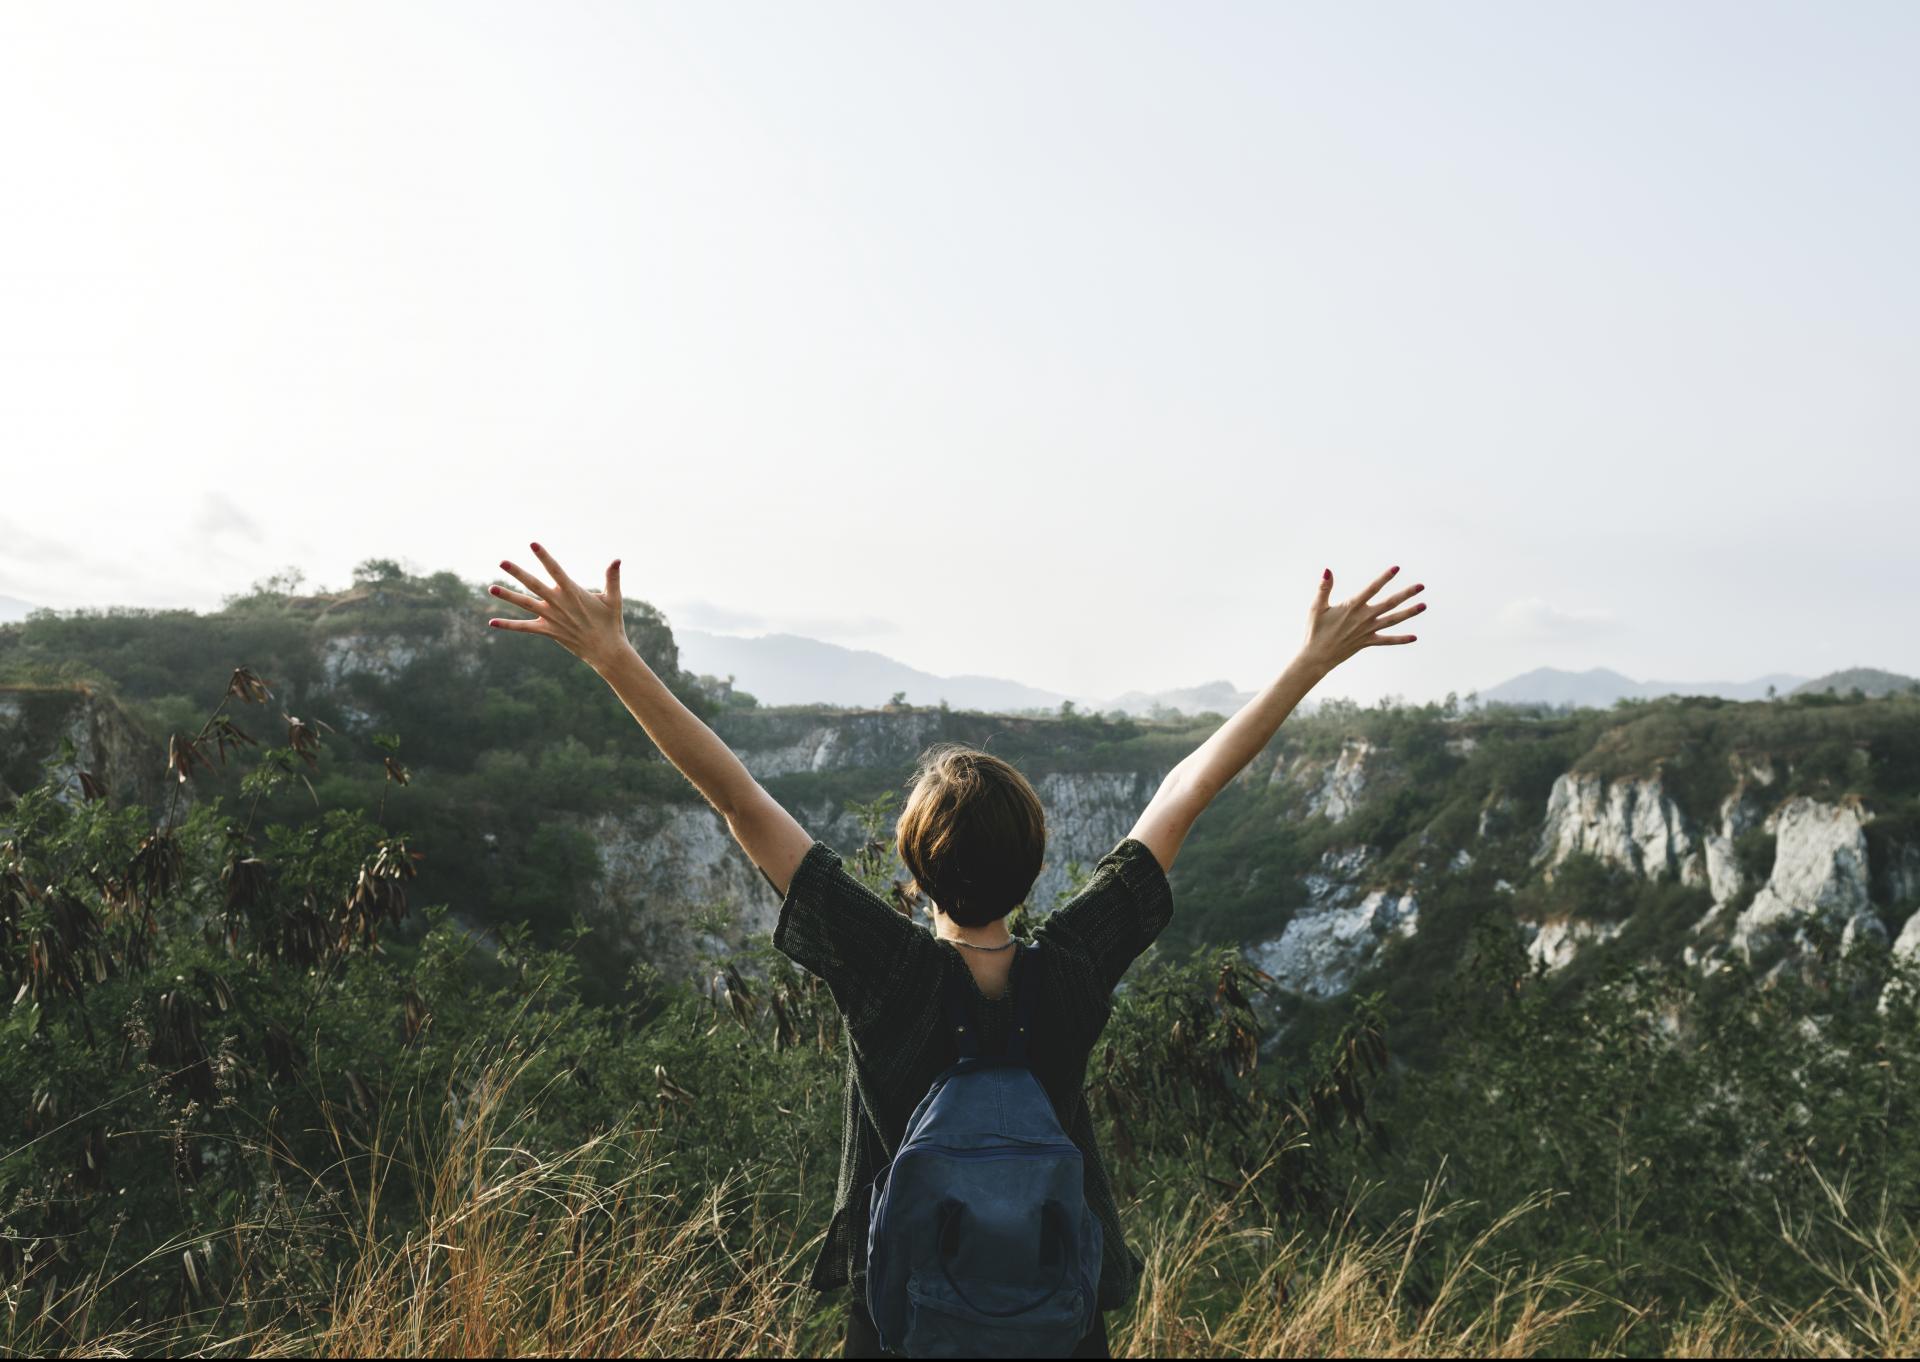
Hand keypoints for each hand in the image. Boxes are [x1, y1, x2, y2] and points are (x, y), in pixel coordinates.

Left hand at [487, 543, 630, 670]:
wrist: (606, 650)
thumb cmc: (610, 623)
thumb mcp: (613, 599)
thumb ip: (612, 578)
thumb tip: (617, 559)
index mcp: (573, 592)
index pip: (555, 570)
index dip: (544, 557)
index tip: (533, 544)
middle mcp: (558, 603)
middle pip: (533, 584)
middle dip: (517, 572)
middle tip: (502, 561)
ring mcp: (551, 617)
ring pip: (525, 604)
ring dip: (507, 596)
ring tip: (491, 588)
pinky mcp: (547, 631)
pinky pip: (524, 627)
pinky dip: (508, 625)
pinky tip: (491, 622)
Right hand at [1299, 564, 1424, 673]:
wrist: (1317, 657)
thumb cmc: (1315, 630)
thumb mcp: (1316, 607)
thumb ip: (1324, 588)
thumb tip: (1327, 571)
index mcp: (1352, 607)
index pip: (1372, 589)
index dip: (1384, 578)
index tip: (1396, 569)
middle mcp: (1363, 618)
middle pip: (1390, 603)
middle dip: (1406, 594)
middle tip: (1421, 586)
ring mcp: (1367, 631)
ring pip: (1393, 620)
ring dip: (1409, 613)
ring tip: (1424, 605)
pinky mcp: (1367, 642)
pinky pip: (1387, 641)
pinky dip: (1400, 639)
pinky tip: (1414, 637)